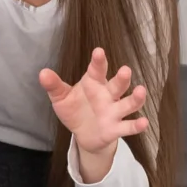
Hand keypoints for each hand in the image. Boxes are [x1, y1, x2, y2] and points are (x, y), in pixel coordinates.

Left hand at [39, 48, 149, 184]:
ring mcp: (114, 111)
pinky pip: (128, 126)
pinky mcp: (117, 128)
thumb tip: (43, 73)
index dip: (99, 61)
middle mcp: (108, 95)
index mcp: (94, 84)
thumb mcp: (61, 98)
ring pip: (128, 103)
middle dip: (122, 78)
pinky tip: (144, 122)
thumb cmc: (75, 110)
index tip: (98, 52)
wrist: (85, 135)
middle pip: (118, 85)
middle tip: (125, 70)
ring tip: (140, 91)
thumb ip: (54, 86)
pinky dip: (136, 125)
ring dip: (135, 98)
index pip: (97, 70)